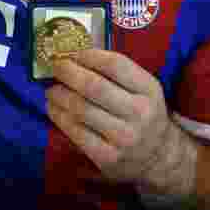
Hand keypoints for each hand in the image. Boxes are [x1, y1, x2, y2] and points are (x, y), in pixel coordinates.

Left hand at [46, 49, 191, 195]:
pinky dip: (59, 117)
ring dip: (59, 95)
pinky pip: (76, 133)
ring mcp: (124, 137)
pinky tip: (54, 109)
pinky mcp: (108, 157)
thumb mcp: (143, 89)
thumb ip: (117, 72)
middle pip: (94, 86)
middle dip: (68, 72)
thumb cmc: (142, 113)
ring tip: (51, 89)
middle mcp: (139, 113)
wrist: (158, 156)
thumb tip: (76, 54)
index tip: (72, 52)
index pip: (115, 65)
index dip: (88, 55)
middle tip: (55, 66)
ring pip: (81, 109)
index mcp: (149, 90)